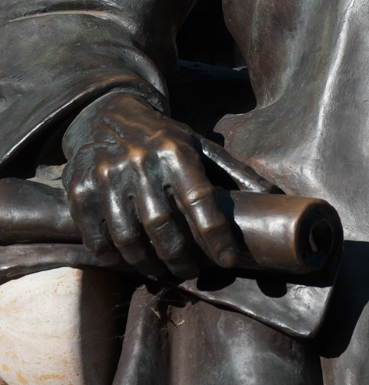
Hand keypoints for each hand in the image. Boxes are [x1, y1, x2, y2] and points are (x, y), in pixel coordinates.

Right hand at [62, 91, 243, 279]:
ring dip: (147, 263)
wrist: (105, 113)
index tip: (228, 259)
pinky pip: (95, 235)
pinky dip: (112, 256)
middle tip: (191, 271)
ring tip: (162, 271)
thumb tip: (274, 196)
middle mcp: (140, 163)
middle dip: (180, 257)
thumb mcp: (199, 145)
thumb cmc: (163, 137)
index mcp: (176, 152)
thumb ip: (234, 172)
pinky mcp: (78, 188)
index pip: (201, 201)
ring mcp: (105, 176)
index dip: (216, 235)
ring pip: (127, 236)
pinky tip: (128, 262)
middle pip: (163, 225)